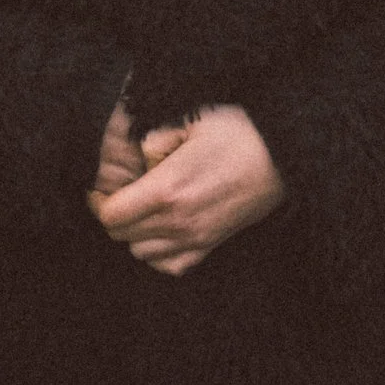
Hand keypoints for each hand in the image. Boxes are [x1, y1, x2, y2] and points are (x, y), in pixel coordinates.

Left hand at [93, 104, 285, 276]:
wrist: (287, 155)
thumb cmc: (241, 130)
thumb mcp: (193, 117)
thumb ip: (154, 135)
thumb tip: (136, 156)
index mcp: (168, 189)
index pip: (111, 215)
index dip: (97, 202)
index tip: (98, 188)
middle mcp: (179, 221)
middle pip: (122, 236)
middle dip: (113, 215)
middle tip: (117, 193)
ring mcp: (197, 238)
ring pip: (141, 254)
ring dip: (134, 233)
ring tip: (141, 208)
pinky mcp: (212, 245)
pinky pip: (171, 267)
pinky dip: (158, 253)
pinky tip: (162, 229)